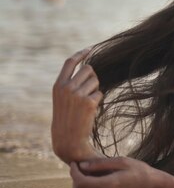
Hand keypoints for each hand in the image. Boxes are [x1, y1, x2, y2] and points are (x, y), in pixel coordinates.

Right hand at [51, 48, 102, 162]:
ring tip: (86, 102)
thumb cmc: (67, 117)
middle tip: (88, 90)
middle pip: (88, 69)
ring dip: (95, 89)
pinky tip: (90, 110)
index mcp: (58, 85)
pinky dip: (98, 100)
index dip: (81, 53)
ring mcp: (77, 95)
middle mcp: (66, 88)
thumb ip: (70, 83)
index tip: (90, 48)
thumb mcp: (63, 98)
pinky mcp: (88, 103)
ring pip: (96, 80)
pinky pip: (100, 93)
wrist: (68, 139)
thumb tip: (88, 67)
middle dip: (92, 77)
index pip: (70, 62)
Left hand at [71, 157, 161, 187]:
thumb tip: (82, 165)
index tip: (74, 164)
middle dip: (75, 181)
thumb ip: (101, 164)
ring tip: (87, 179)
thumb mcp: (122, 161)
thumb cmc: (139, 170)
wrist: (153, 186)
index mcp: (110, 184)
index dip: (74, 172)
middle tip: (80, 171)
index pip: (81, 182)